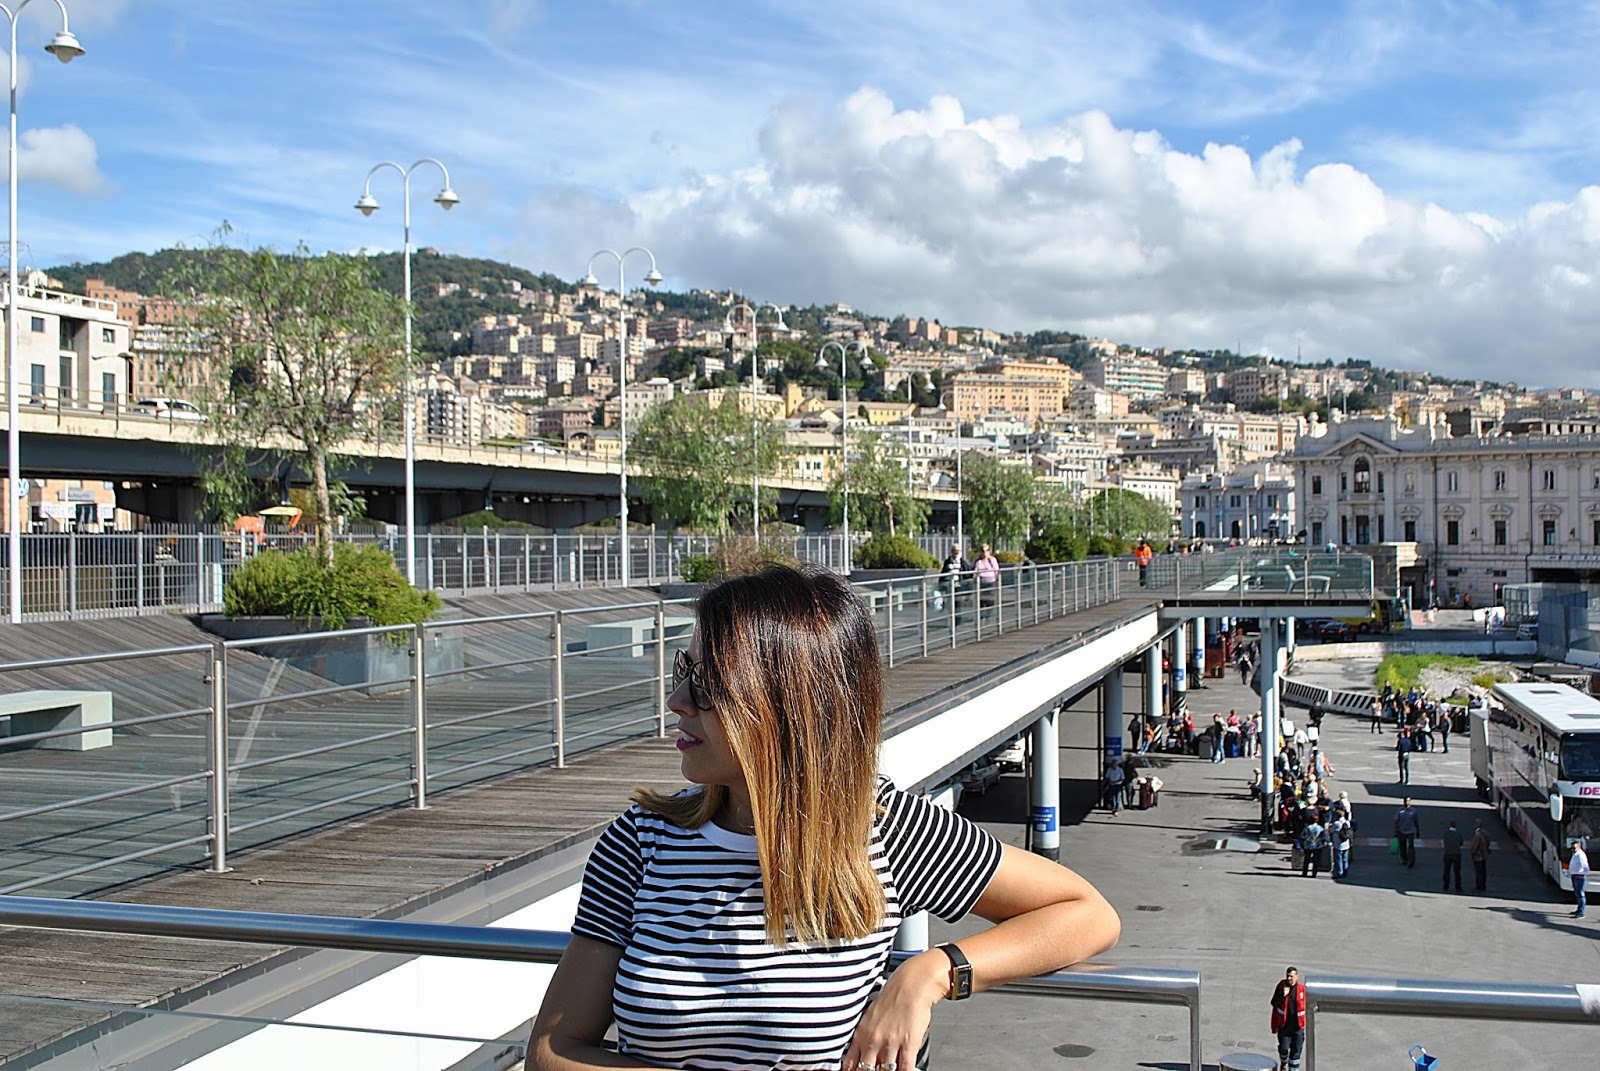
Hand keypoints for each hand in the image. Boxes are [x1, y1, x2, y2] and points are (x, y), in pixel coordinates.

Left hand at [842, 951, 944, 1070]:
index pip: (850, 1064)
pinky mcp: (908, 1044)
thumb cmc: (892, 999)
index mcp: (861, 1034)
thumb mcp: (869, 1018)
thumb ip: (866, 1038)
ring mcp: (890, 1043)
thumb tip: (864, 1057)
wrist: (911, 985)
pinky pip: (905, 1068)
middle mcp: (874, 1040)